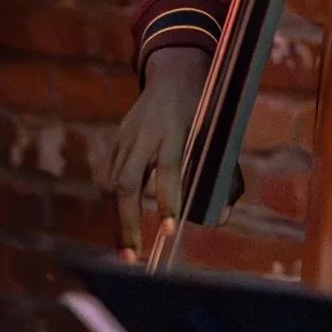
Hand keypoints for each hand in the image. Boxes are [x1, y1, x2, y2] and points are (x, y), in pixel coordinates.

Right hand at [105, 47, 212, 257]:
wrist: (173, 75)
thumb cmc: (204, 108)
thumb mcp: (220, 134)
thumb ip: (225, 175)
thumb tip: (223, 218)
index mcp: (175, 129)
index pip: (167, 168)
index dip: (167, 200)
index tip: (170, 230)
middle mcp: (144, 135)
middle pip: (126, 182)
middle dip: (127, 223)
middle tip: (133, 257)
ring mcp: (124, 138)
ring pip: (111, 184)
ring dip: (116, 220)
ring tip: (125, 252)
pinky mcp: (114, 143)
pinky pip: (106, 178)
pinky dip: (111, 205)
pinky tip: (119, 226)